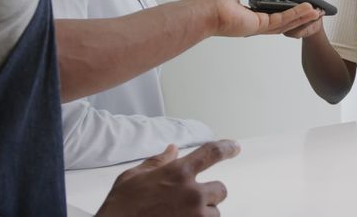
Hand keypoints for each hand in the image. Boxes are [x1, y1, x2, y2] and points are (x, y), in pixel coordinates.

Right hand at [96, 141, 239, 216]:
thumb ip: (158, 162)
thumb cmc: (121, 205)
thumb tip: (173, 149)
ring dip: (203, 213)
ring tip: (179, 214)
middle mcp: (192, 193)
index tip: (235, 147)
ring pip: (214, 212)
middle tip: (191, 199)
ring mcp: (195, 215)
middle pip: (221, 189)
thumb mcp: (134, 176)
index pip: (211, 152)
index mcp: (178, 173)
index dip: (227, 147)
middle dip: (210, 193)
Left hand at [191, 0, 322, 37]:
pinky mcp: (259, 25)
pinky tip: (309, 9)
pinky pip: (282, 19)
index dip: (285, 10)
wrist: (205, 8)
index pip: (269, 14)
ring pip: (285, 22)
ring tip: (318, 12)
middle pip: (281, 21)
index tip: (298, 6)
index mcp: (245, 15)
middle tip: (314, 12)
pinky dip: (297, 13)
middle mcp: (252, 23)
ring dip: (302, 16)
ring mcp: (256, 26)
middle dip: (299, 17)